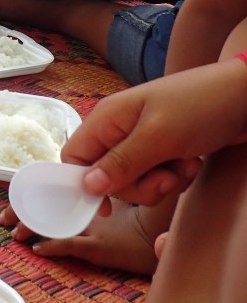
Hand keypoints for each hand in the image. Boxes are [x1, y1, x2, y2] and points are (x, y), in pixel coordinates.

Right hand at [61, 58, 246, 204]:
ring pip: (134, 181)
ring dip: (162, 182)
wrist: (245, 96)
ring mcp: (142, 141)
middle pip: (107, 177)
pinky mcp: (164, 150)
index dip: (82, 184)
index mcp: (107, 119)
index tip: (105, 207)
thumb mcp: (159, 136)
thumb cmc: (200, 105)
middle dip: (138, 185)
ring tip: (184, 165)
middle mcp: (119, 130)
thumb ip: (121, 162)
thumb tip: (86, 186)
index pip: (74, 156)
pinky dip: (176, 177)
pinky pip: (157, 178)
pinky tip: (192, 163)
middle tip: (165, 176)